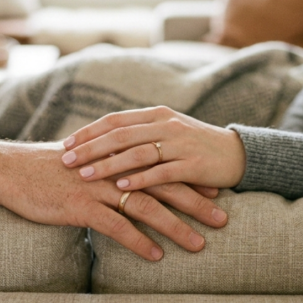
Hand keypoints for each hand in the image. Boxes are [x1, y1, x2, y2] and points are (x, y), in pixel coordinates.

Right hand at [0, 140, 227, 260]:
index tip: (215, 191)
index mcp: (118, 155)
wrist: (16, 171)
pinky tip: (155, 256)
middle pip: (164, 184)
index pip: (162, 164)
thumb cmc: (52, 168)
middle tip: (222, 219)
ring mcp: (99, 187)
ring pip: (146, 207)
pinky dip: (138, 242)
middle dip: (196, 202)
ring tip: (198, 245)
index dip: (190, 177)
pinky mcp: (82, 206)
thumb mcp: (87, 159)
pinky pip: (117, 226)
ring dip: (175, 227)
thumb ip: (114, 164)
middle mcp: (114, 168)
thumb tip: (136, 175)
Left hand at [60, 106, 246, 189]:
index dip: (88, 132)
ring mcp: (180, 144)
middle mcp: (166, 124)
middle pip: (120, 135)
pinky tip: (121, 187)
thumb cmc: (195, 146)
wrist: (237, 155)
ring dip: (108, 164)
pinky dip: (140, 179)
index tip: (66, 144)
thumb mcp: (167, 131)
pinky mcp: (193, 164)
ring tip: (85, 175)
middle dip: (90, 148)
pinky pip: (162, 172)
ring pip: (137, 152)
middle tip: (65, 160)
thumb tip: (103, 141)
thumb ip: (139, 133)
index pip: (114, 120)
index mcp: (156, 114)